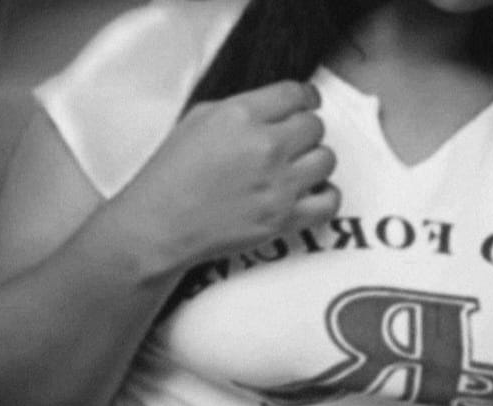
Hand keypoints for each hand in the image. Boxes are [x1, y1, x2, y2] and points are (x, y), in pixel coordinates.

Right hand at [113, 80, 339, 270]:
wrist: (162, 225)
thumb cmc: (172, 175)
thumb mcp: (198, 120)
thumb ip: (241, 110)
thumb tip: (274, 110)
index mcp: (241, 115)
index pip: (296, 93)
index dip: (306, 98)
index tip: (307, 104)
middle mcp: (265, 147)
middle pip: (315, 126)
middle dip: (305, 132)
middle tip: (292, 143)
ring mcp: (278, 185)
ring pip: (326, 160)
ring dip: (316, 161)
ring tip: (299, 168)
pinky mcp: (284, 219)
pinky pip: (330, 201)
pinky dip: (326, 196)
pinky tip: (311, 194)